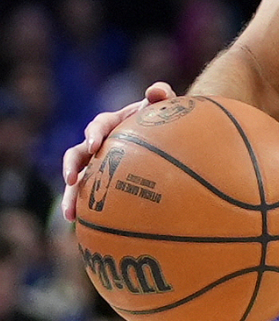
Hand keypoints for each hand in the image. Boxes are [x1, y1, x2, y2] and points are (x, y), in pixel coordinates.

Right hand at [61, 82, 175, 220]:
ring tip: (70, 215)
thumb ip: (162, 95)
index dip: (94, 135)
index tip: (95, 145)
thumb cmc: (163, 119)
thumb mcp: (164, 106)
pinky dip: (89, 211)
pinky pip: (92, 198)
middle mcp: (100, 145)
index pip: (97, 126)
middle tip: (72, 180)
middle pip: (77, 154)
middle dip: (71, 167)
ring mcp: (98, 165)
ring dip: (71, 196)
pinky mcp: (103, 183)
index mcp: (112, 124)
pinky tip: (89, 230)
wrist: (166, 134)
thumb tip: (156, 90)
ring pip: (77, 181)